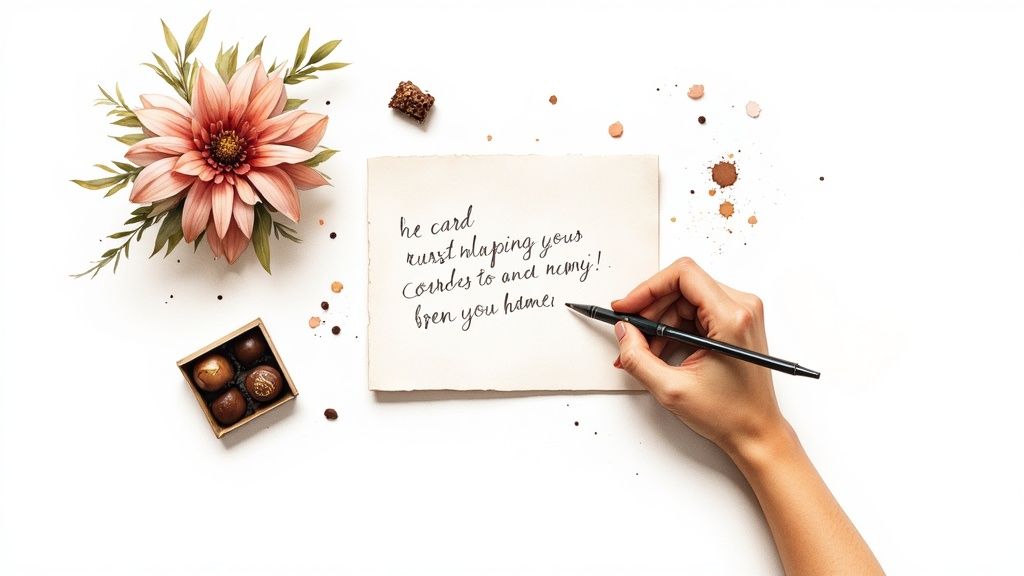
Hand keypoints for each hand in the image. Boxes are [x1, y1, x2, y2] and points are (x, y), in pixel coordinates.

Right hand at [612, 257, 784, 456]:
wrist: (756, 432)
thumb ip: (637, 357)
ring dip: (660, 322)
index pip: (683, 275)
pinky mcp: (736, 322)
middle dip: (651, 310)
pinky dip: (674, 328)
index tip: (628, 307)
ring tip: (646, 352)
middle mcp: (742, 308)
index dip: (648, 288)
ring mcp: (741, 313)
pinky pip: (696, 311)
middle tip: (631, 334)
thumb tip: (623, 331)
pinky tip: (661, 350)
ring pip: (686, 299)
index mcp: (732, 318)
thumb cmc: (730, 414)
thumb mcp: (671, 389)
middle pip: (682, 287)